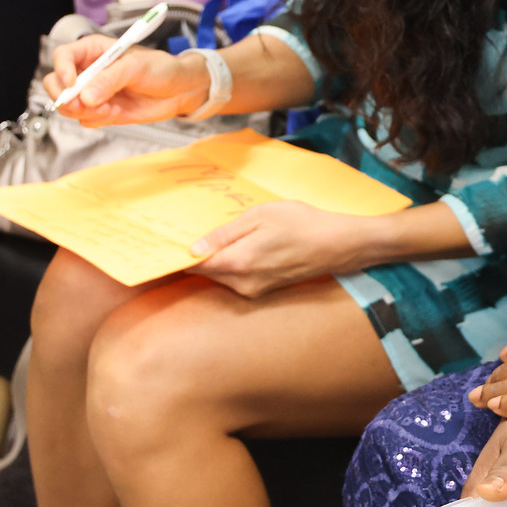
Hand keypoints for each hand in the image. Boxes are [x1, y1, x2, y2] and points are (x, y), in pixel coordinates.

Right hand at [44, 35, 208, 125]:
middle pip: (55, 84)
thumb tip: (85, 96)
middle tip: (83, 105)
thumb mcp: (137, 67)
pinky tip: (117, 112)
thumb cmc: (161, 69)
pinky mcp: (100, 111)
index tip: (72, 84)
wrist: (179, 90)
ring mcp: (92, 93)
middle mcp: (88, 72)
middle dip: (65, 98)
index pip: (62, 56)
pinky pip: (85, 120)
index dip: (62, 70)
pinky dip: (97, 120)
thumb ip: (110, 79)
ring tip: (110, 108)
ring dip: (85, 112)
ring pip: (68, 106)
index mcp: (93, 51)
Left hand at [187, 200, 378, 297]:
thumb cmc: (302, 223)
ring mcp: (254, 290)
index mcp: (238, 262)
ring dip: (216, 260)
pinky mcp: (263, 291)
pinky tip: (242, 247)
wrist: (338, 244)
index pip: (194, 265)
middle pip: (205, 272)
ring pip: (221, 276)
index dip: (179, 255)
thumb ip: (224, 233)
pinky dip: (232, 265)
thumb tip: (193, 248)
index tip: (168, 244)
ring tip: (221, 237)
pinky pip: (236, 279)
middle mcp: (242, 283)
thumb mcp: (260, 216)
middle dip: (197, 256)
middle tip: (193, 233)